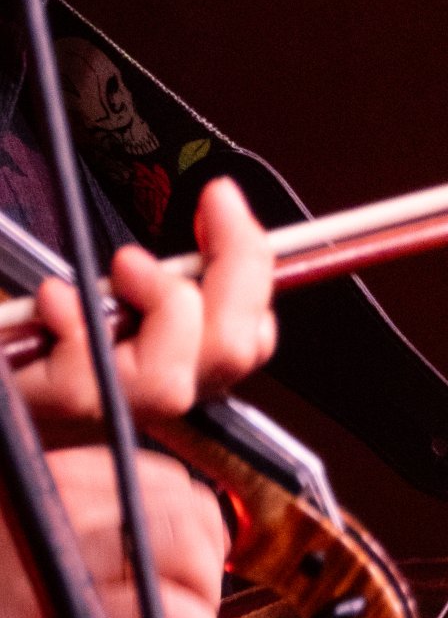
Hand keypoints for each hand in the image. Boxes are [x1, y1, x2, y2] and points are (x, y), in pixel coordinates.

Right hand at [0, 445, 225, 617]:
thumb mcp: (20, 544)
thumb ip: (75, 522)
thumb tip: (172, 529)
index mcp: (43, 477)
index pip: (160, 478)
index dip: (189, 524)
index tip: (183, 565)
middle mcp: (53, 504)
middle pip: (187, 509)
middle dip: (206, 560)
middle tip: (186, 605)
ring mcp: (57, 561)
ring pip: (191, 555)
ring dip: (200, 600)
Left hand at [19, 176, 275, 427]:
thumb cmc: (20, 333)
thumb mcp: (102, 290)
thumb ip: (160, 277)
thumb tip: (221, 210)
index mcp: (163, 365)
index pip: (249, 336)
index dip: (253, 266)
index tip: (221, 202)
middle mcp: (138, 401)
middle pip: (230, 353)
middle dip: (233, 271)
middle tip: (212, 211)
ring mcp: (94, 416)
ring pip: (169, 382)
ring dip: (165, 306)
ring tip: (126, 266)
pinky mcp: (47, 414)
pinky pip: (85, 385)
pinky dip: (80, 330)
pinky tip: (54, 301)